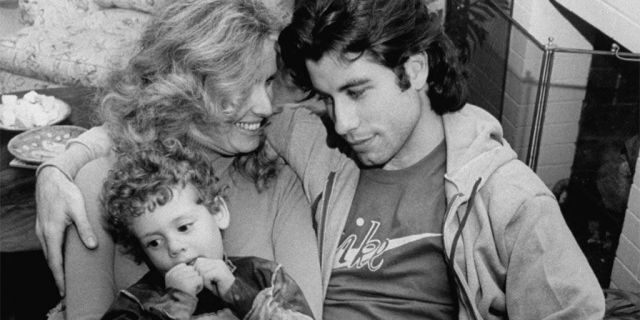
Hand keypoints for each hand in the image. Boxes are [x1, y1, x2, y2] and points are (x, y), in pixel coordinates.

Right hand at [35, 166, 96, 295]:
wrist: (51, 178)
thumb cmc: (66, 192)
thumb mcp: (78, 208)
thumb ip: (85, 227)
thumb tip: (92, 246)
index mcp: (51, 232)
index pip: (54, 261)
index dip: (59, 277)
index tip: (64, 290)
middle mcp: (43, 234)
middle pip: (50, 260)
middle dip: (58, 275)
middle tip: (66, 289)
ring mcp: (41, 230)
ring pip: (48, 253)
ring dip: (56, 265)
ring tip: (65, 277)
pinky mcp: (43, 226)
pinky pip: (48, 245)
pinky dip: (54, 255)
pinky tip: (61, 257)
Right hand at [165, 263, 203, 296]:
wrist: (177, 306)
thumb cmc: (178, 293)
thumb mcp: (174, 280)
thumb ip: (180, 272)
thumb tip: (192, 261)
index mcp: (171, 272)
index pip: (184, 265)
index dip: (187, 274)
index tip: (182, 282)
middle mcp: (176, 273)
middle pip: (191, 269)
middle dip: (192, 277)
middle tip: (187, 286)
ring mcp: (183, 277)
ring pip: (197, 274)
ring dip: (196, 281)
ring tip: (189, 289)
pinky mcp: (191, 282)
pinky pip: (200, 280)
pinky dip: (199, 286)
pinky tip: (193, 291)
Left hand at [193, 258, 234, 297]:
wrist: (233, 293)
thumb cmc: (220, 288)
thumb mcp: (210, 278)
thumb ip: (203, 272)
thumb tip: (190, 270)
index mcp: (215, 262)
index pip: (199, 260)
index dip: (196, 270)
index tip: (201, 280)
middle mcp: (217, 262)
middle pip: (198, 264)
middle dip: (199, 275)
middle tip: (205, 283)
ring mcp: (219, 266)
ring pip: (201, 271)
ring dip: (203, 281)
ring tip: (210, 285)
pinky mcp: (220, 272)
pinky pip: (206, 276)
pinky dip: (207, 284)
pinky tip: (212, 287)